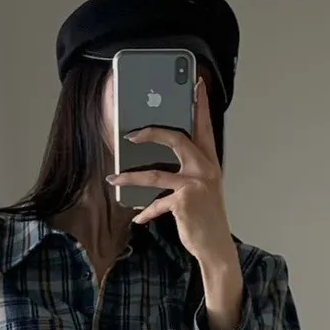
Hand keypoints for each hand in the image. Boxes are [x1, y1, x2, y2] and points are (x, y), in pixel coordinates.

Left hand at [108, 81, 235, 270]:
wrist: (216, 246)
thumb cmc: (205, 216)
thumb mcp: (200, 188)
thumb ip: (186, 171)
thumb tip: (157, 161)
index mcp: (209, 161)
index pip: (204, 125)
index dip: (200, 103)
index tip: (196, 84)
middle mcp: (205, 168)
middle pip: (176, 139)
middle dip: (151, 133)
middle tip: (130, 136)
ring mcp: (196, 184)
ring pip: (155, 174)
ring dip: (130, 177)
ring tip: (113, 178)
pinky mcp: (184, 201)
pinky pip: (156, 202)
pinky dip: (146, 211)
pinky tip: (138, 218)